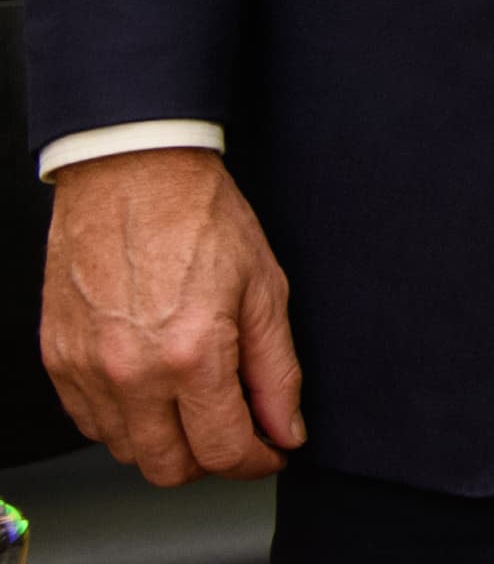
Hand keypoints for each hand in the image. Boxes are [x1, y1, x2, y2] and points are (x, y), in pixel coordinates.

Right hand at [42, 147, 304, 485]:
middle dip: (211, 461)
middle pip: (169, 467)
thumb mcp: (265, 289)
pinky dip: (125, 420)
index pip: (223, 450)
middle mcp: (131, 372)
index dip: (256, 461)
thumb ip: (277, 370)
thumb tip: (286, 427)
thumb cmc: (199, 218)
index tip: (270, 451)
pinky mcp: (58, 360)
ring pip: (126, 450)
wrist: (132, 174)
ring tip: (195, 403)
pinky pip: (91, 421)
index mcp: (191, 355)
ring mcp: (87, 370)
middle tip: (236, 433)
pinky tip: (153, 388)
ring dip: (165, 442)